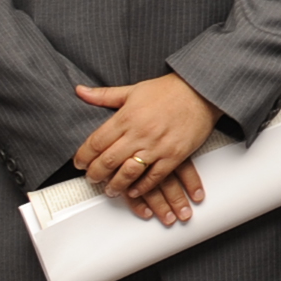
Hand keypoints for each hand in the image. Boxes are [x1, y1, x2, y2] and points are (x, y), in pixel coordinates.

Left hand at [74, 73, 218, 224]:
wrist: (201, 91)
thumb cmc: (168, 90)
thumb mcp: (133, 89)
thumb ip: (104, 95)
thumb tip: (79, 91)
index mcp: (127, 116)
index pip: (96, 141)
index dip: (84, 155)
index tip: (79, 163)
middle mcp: (139, 133)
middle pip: (109, 160)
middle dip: (95, 174)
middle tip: (91, 179)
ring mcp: (157, 146)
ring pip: (128, 173)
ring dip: (116, 185)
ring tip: (110, 190)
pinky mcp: (175, 155)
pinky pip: (154, 177)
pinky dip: (142, 187)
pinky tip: (134, 191)